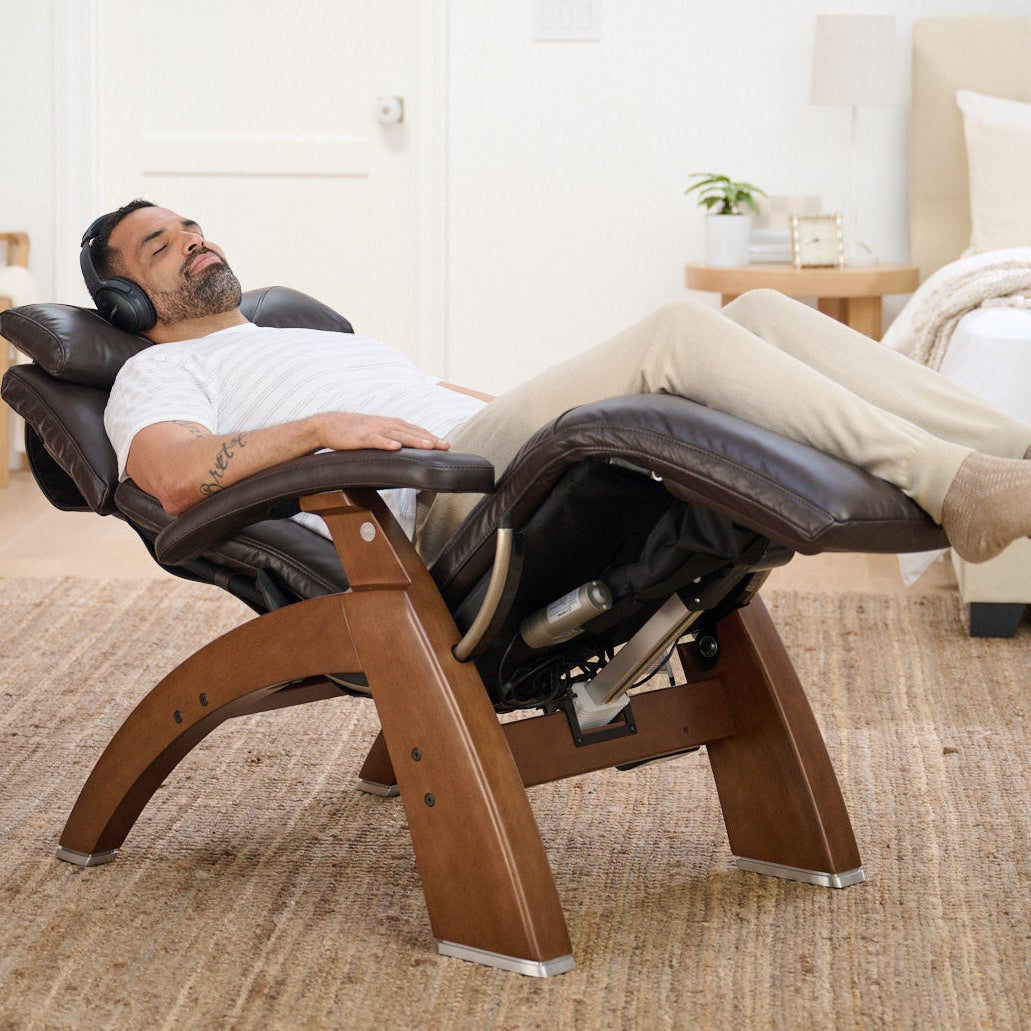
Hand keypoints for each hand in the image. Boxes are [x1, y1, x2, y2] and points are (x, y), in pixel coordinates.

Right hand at [316, 412, 450, 451]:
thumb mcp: (378, 432)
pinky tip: (396, 447)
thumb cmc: (355, 431)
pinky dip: (386, 442)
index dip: (431, 437)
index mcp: (391, 425)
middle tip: (446, 446)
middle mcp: (386, 425)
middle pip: (412, 432)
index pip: (416, 431)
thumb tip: (408, 448)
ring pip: (398, 435)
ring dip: (415, 440)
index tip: (446, 445)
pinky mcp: (361, 437)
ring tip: (429, 446)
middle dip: (430, 439)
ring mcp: (374, 430)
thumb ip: (393, 437)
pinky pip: (376, 440)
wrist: (329, 425)